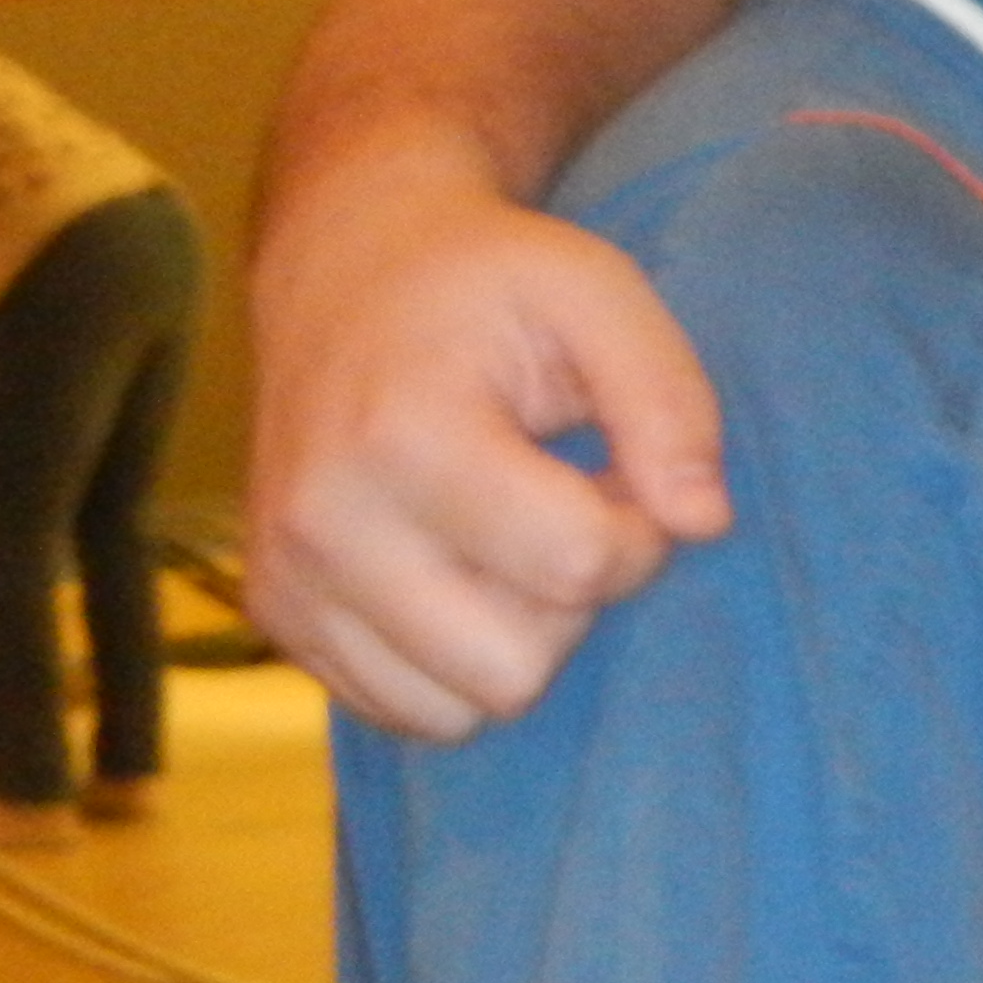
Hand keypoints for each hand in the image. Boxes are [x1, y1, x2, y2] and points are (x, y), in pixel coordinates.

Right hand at [245, 137, 729, 738]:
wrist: (345, 271)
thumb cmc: (490, 283)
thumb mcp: (599, 293)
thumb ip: (669, 401)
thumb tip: (704, 523)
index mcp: (402, 437)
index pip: (576, 566)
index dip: (638, 531)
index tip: (620, 471)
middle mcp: (325, 524)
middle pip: (515, 668)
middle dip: (575, 601)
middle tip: (566, 509)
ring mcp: (288, 583)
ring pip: (460, 710)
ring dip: (517, 641)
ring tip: (511, 539)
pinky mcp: (277, 621)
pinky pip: (407, 712)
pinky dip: (456, 664)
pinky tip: (463, 572)